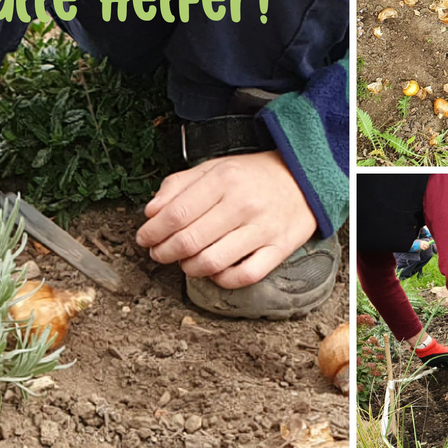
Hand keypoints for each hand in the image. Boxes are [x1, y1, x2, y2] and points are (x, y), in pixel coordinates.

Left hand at [135, 150, 316, 287]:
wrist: (303, 179)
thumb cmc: (251, 177)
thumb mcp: (213, 168)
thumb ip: (178, 186)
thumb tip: (150, 212)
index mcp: (224, 179)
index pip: (176, 214)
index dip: (152, 231)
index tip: (143, 238)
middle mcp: (243, 204)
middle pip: (189, 241)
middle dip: (164, 252)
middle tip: (158, 253)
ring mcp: (263, 229)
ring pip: (212, 263)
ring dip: (188, 268)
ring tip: (183, 262)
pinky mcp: (278, 249)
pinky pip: (243, 277)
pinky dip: (220, 280)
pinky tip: (212, 271)